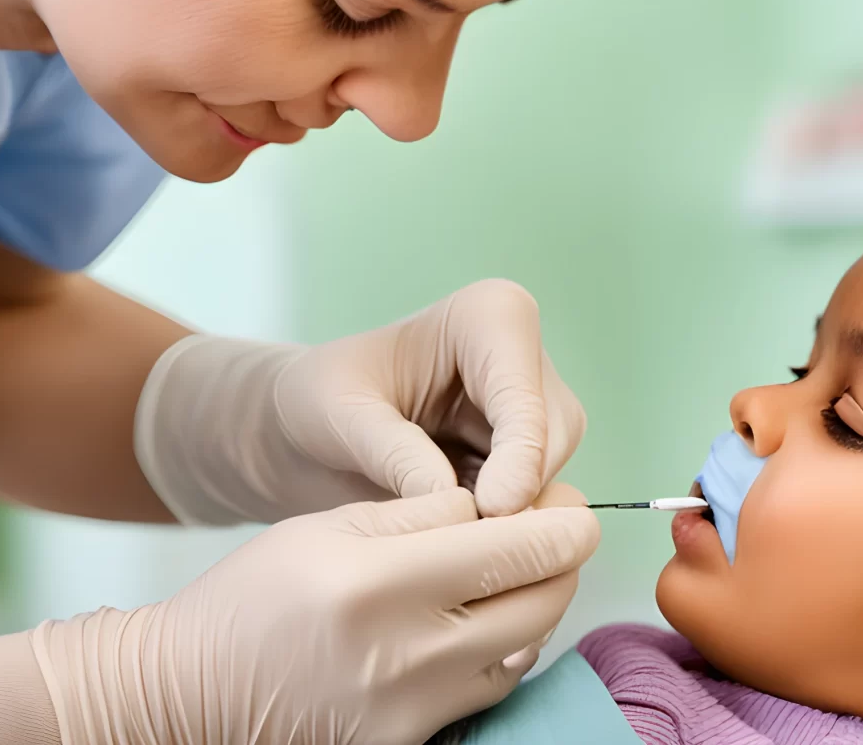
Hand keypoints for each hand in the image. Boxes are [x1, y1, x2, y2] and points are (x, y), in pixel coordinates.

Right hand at [39, 488, 599, 744]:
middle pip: (539, 605)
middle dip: (563, 561)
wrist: (194, 692)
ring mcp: (410, 712)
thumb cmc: (255, 596)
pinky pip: (486, 691)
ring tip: (513, 571)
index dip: (564, 523)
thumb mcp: (327, 525)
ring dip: (533, 606)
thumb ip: (419, 512)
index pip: (515, 551)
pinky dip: (499, 652)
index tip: (573, 503)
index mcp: (379, 584)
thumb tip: (498, 507)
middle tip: (558, 528)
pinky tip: (478, 622)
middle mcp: (405, 656)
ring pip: (523, 650)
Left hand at [134, 280, 585, 522]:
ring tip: (445, 540)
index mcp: (489, 317)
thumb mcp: (340, 418)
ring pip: (554, 475)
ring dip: (509, 515)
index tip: (489, 508)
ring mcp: (528, 409)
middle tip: (465, 542)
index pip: (527, 392)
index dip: (520, 456)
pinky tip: (454, 545)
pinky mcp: (522, 458)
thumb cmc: (317, 402)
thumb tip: (459, 505)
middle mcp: (522, 357)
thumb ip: (396, 454)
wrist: (306, 434)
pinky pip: (536, 502)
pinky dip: (503, 529)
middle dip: (518, 491)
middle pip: (555, 436)